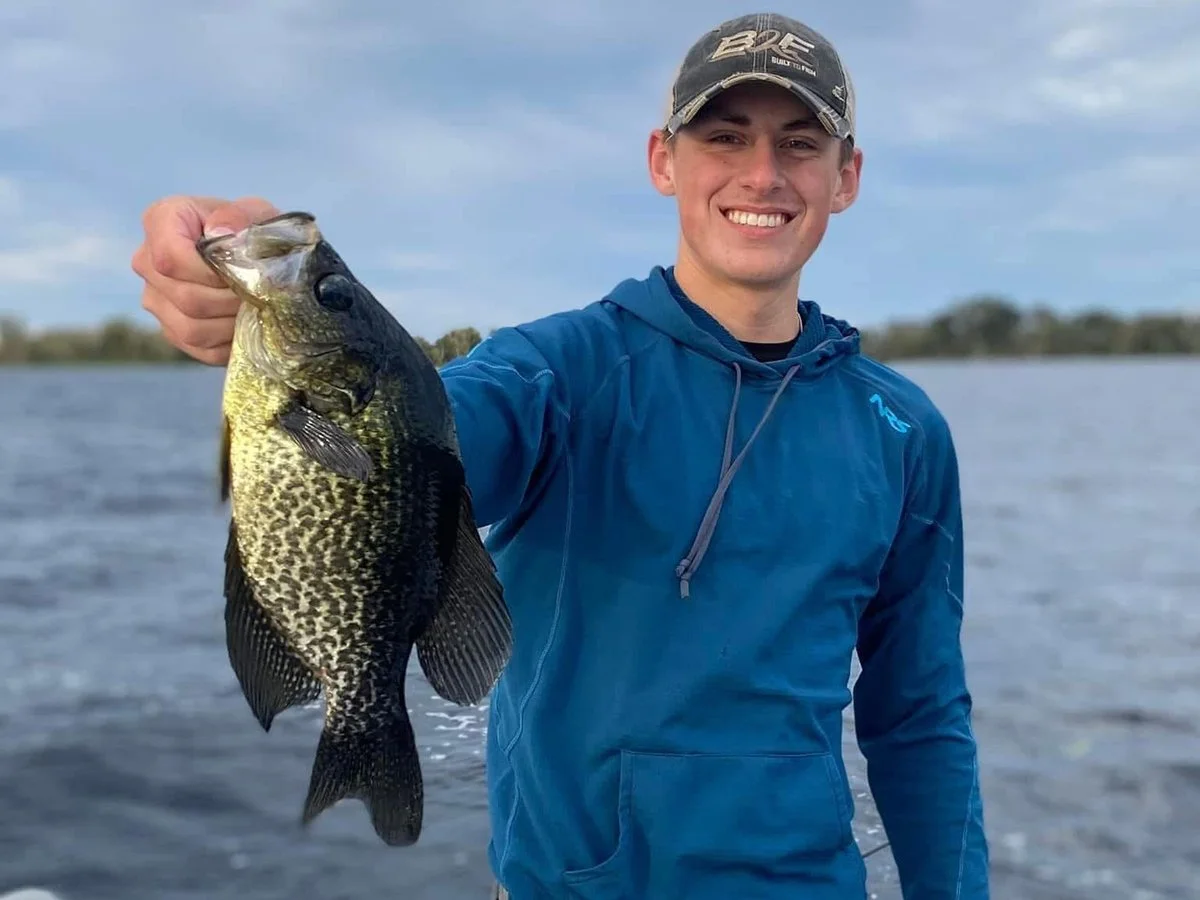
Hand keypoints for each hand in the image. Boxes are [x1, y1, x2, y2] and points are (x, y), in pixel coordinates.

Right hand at [131, 195, 279, 364]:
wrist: (257, 258)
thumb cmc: (253, 231)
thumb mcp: (256, 213)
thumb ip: (241, 215)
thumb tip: (220, 231)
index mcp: (161, 221)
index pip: (170, 257)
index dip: (210, 273)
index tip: (241, 272)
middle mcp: (147, 261)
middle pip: (185, 297)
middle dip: (230, 300)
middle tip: (260, 296)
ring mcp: (155, 300)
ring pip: (190, 328)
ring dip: (231, 324)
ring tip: (255, 310)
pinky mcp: (171, 331)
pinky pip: (199, 349)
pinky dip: (229, 343)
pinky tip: (245, 326)